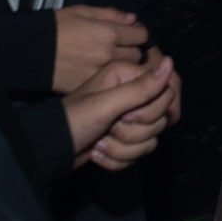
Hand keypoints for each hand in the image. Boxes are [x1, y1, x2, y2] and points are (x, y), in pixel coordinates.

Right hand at [51, 5, 148, 94]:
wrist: (28, 49)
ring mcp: (98, 73)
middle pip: (137, 56)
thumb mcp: (82, 11)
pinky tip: (100, 74)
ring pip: (125, 72)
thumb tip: (132, 19)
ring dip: (123, 67)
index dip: (138, 33)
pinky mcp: (87, 86)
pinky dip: (107, 79)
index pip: (142, 35)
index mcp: (109, 33)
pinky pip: (107, 84)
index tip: (132, 34)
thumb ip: (111, 14)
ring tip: (112, 62)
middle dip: (133, 51)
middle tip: (123, 49)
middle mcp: (108, 54)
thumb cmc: (55, 26)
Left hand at [63, 53, 174, 169]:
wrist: (50, 150)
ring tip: (99, 142)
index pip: (167, 91)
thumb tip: (171, 61)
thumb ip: (141, 87)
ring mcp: (128, 118)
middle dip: (134, 132)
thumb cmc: (74, 122)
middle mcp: (131, 94)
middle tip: (110, 128)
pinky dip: (118, 158)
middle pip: (160, 118)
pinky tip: (98, 152)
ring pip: (151, 138)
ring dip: (123, 148)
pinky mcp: (124, 139)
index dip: (154, 109)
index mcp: (128, 76)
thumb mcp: (107, 104)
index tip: (128, 116)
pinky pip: (139, 152)